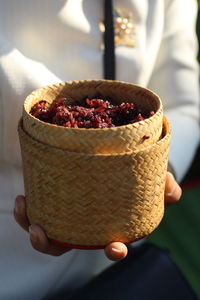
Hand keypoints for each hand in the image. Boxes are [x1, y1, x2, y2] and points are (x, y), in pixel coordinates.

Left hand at [14, 171, 180, 259]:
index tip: (115, 248)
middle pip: (66, 245)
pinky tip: (25, 196)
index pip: (114, 246)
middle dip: (50, 244)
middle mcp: (86, 227)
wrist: (114, 166)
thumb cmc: (134, 182)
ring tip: (24, 205)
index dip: (115, 252)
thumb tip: (169, 184)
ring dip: (30, 224)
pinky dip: (28, 207)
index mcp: (112, 228)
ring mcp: (69, 215)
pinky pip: (38, 209)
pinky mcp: (56, 199)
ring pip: (46, 230)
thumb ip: (166, 188)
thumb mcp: (154, 184)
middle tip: (40, 232)